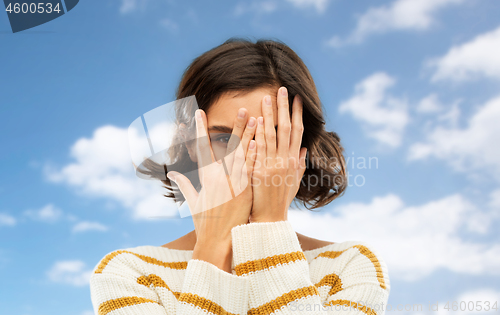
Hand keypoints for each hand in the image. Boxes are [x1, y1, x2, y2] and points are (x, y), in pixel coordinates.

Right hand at [167, 108, 256, 271]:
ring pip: (244, 154)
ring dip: (251, 136)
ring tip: (258, 118)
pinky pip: (252, 169)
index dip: (201, 129)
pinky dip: (255, 155)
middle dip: (236, 126)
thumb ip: (184, 185)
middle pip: (230, 146)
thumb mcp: (193, 202)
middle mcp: (220, 177)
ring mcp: (234, 184)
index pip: (203, 147)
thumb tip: (172, 173)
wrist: (218, 242)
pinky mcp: (246, 191)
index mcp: (205, 178)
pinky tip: (260, 142)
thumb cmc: (205, 223)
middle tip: (242, 108)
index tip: (200, 113)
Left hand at [249, 87, 306, 222]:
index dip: (297, 114)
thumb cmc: (280, 200)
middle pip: (286, 129)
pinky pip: (259, 150)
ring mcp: (273, 166)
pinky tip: (257, 121)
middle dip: (284, 108)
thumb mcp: (293, 181)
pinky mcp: (260, 173)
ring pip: (272, 136)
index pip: (297, 132)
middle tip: (282, 89)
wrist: (270, 219)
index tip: (296, 98)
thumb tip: (303, 149)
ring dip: (270, 115)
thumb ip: (298, 164)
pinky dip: (259, 136)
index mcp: (293, 160)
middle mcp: (285, 161)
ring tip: (266, 98)